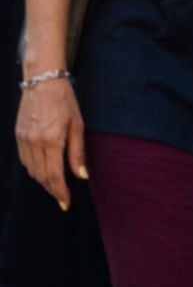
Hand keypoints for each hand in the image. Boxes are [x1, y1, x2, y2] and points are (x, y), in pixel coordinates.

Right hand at [16, 77, 84, 210]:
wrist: (42, 82)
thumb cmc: (65, 102)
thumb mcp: (78, 126)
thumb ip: (78, 153)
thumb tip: (81, 176)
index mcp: (52, 141)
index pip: (54, 175)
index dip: (60, 192)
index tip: (65, 203)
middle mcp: (34, 143)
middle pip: (41, 176)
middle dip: (52, 189)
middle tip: (62, 198)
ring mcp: (23, 140)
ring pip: (31, 170)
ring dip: (42, 181)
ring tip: (55, 186)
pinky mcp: (18, 136)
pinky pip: (24, 160)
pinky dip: (33, 169)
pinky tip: (43, 170)